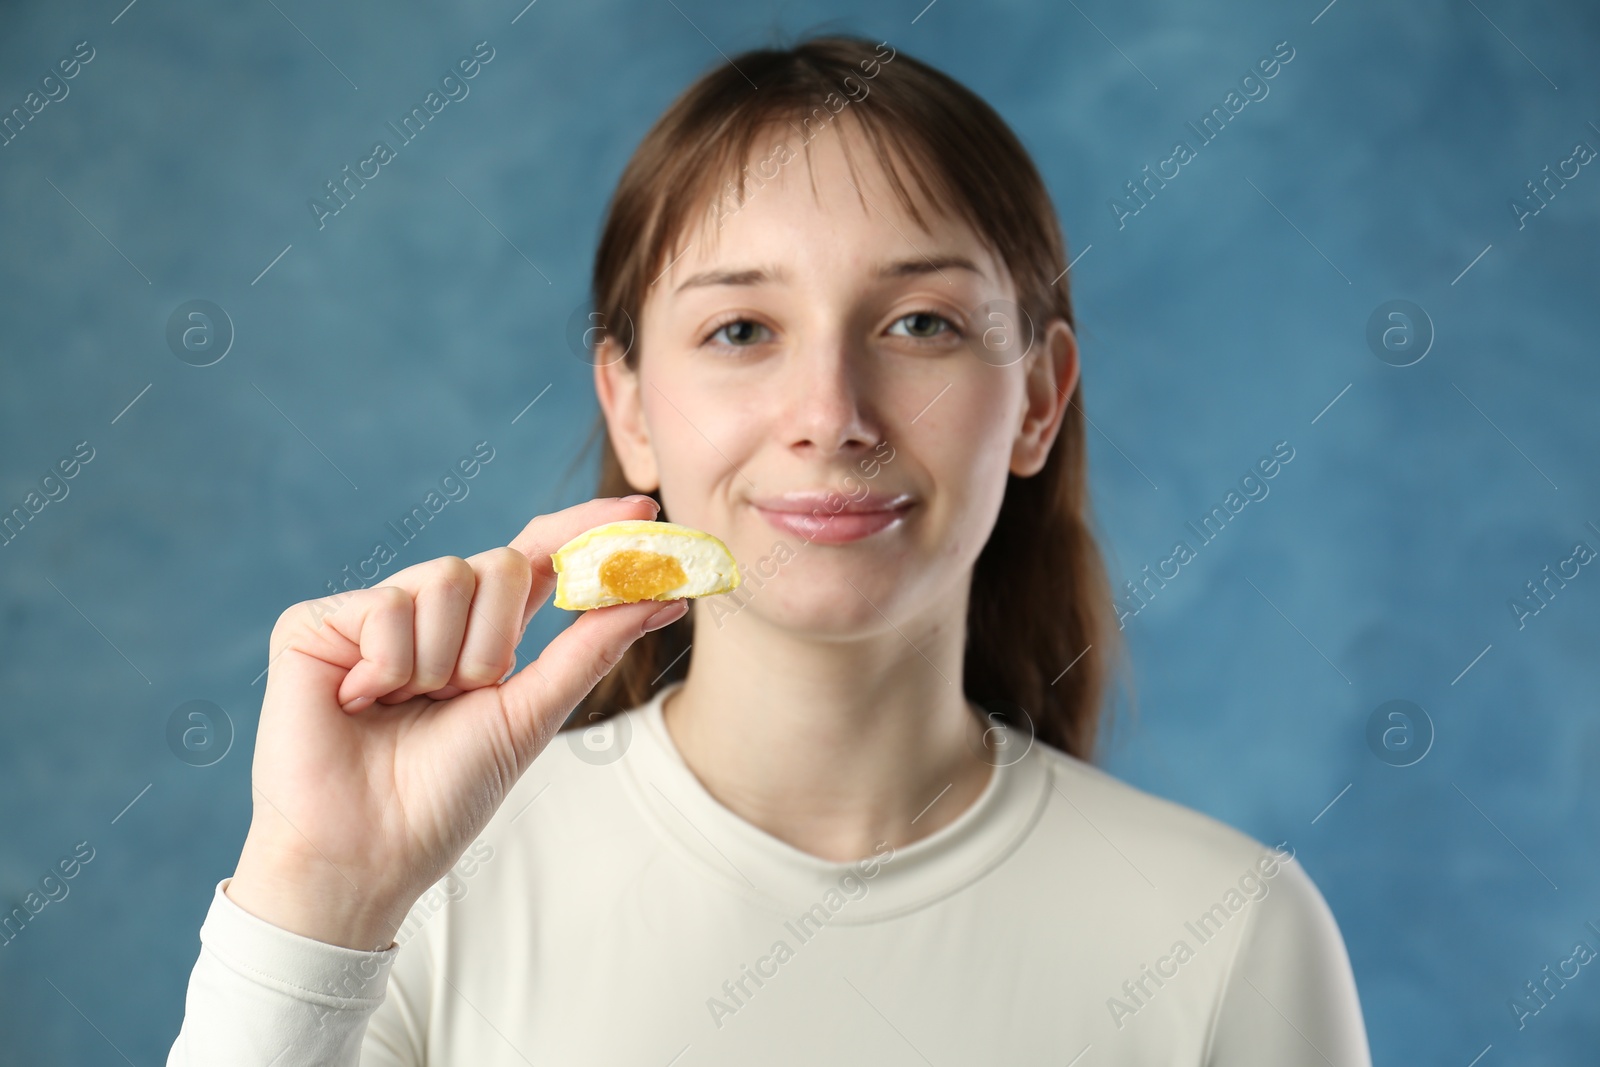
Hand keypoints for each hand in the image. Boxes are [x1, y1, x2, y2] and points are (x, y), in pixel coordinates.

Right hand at [226, 496, 682, 949]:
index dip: (587, 529)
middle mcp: (431, 613)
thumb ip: (593, 646)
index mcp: (482, 634)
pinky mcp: (316, 623)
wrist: (367, 852)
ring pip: (446, 577)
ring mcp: (372, 614)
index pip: (539, 557)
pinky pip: (386, 604)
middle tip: (460, 696)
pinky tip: (359, 703)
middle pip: (501, 563)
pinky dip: (387, 666)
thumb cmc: (444, 795)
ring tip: (405, 707)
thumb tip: (666, 596)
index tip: (645, 509)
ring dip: (441, 661)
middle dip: (496, 641)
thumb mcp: (531, 714)